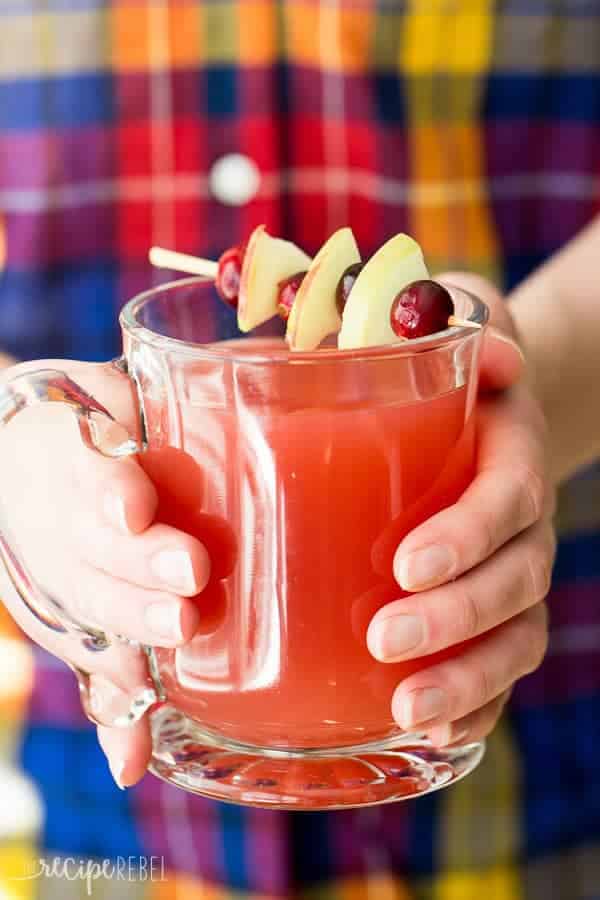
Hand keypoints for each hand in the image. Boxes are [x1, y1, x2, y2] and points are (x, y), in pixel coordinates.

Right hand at [0, 360, 210, 786]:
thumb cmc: (110, 418)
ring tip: (176, 645)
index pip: (75, 463)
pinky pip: (89, 664)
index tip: (133, 504)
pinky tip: (131, 755)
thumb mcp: (127, 388)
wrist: (42, 459)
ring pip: (87, 607)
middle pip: (88, 550)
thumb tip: (281, 364)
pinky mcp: (75, 618)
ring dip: (128, 634)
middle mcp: (56, 516)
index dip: (103, 485)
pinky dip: (110, 711)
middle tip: (188, 581)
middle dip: (136, 568)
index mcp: (65, 447)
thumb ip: (178, 389)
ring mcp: (59, 572)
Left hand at [367, 274, 555, 746]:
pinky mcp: (490, 610)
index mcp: (508, 449)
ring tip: (404, 709)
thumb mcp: (439, 326)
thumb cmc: (439, 367)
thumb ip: (439, 322)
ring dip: (465, 678)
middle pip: (514, 580)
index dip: (468, 535)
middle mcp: (523, 521)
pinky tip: (428, 731)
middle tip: (385, 640)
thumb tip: (483, 351)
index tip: (406, 565)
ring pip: (514, 636)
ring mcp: (512, 571)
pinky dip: (474, 703)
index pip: (506, 498)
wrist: (481, 408)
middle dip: (455, 618)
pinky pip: (498, 667)